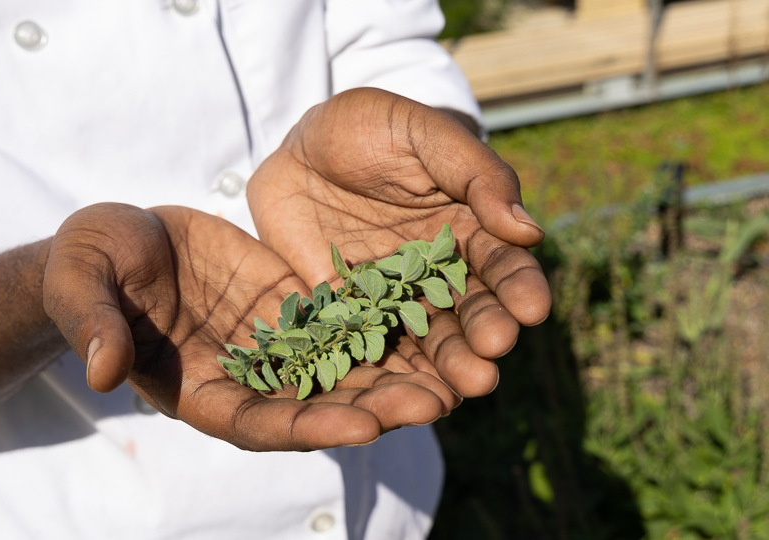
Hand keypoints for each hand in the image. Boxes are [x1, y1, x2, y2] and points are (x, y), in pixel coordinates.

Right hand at [42, 203, 458, 450]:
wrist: (117, 240)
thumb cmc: (88, 266)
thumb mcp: (83, 284)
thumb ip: (95, 326)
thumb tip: (105, 372)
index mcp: (196, 389)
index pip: (257, 423)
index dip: (308, 429)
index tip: (362, 428)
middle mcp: (246, 376)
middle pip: (316, 406)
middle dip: (373, 409)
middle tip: (434, 405)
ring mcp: (274, 342)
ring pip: (342, 365)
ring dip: (396, 372)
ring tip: (456, 372)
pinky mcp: (293, 304)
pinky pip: (345, 316)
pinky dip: (387, 322)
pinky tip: (435, 313)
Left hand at [247, 88, 551, 397]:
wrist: (297, 143)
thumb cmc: (367, 126)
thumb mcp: (419, 132)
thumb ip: (474, 173)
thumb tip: (529, 232)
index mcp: (467, 227)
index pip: (501, 262)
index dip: (517, 286)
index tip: (532, 310)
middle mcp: (435, 270)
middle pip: (467, 310)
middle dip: (483, 334)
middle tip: (492, 356)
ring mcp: (390, 294)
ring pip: (423, 336)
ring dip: (445, 363)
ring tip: (461, 388)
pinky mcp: (344, 308)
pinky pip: (365, 341)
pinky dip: (381, 367)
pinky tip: (395, 391)